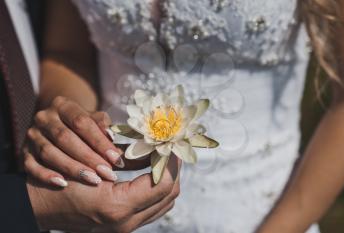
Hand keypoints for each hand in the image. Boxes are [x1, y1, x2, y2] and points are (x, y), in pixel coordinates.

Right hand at [24, 96, 127, 186]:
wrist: (56, 125)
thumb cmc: (82, 124)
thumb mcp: (93, 119)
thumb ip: (103, 126)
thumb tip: (112, 138)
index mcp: (63, 105)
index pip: (81, 122)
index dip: (99, 141)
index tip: (115, 158)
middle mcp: (44, 118)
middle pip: (65, 138)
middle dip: (88, 157)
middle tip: (107, 173)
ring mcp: (32, 135)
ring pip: (50, 153)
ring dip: (73, 168)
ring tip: (93, 180)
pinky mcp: (24, 152)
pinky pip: (32, 166)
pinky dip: (46, 175)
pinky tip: (63, 183)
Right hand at [27, 155, 180, 232]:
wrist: (41, 207)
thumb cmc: (60, 184)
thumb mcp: (91, 167)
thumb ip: (127, 160)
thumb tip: (155, 148)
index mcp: (119, 208)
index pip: (164, 184)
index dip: (171, 161)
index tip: (172, 143)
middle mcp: (127, 223)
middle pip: (170, 195)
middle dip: (173, 169)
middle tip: (169, 149)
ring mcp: (126, 227)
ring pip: (164, 203)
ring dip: (167, 179)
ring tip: (162, 159)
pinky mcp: (124, 226)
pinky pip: (154, 208)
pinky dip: (158, 190)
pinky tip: (151, 173)